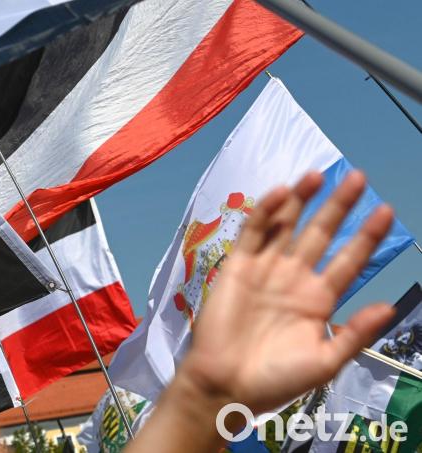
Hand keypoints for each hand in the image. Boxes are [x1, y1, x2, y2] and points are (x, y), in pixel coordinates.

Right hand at [183, 170, 394, 413]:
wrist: (226, 385)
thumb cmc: (276, 379)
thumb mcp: (325, 362)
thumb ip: (355, 333)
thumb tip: (389, 305)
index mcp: (319, 300)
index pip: (349, 260)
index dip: (367, 237)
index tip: (387, 211)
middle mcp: (294, 278)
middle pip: (321, 233)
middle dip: (338, 207)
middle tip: (358, 178)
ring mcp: (265, 269)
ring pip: (287, 226)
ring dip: (301, 200)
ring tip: (318, 174)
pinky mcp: (237, 266)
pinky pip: (253, 233)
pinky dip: (265, 212)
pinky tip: (281, 193)